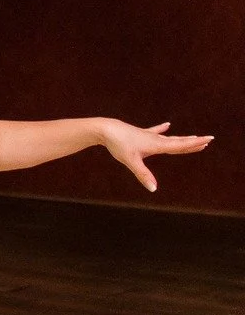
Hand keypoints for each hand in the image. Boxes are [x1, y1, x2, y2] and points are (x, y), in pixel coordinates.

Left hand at [98, 120, 212, 191]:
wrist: (106, 129)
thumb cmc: (119, 145)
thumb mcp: (131, 161)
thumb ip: (143, 175)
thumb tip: (154, 189)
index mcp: (157, 145)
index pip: (180, 145)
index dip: (194, 144)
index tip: (208, 140)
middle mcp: (155, 139)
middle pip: (177, 141)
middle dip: (192, 142)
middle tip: (207, 140)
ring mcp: (148, 135)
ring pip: (168, 138)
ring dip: (181, 138)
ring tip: (193, 137)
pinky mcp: (139, 134)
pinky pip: (154, 131)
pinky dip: (161, 129)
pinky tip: (167, 125)